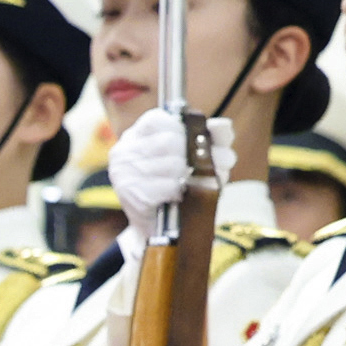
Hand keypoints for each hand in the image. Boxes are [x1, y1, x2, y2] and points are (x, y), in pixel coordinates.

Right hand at [108, 103, 227, 227]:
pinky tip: (180, 196)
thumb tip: (221, 125)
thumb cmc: (178, 182)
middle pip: (169, 142)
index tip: (194, 144)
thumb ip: (212, 135)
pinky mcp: (132, 196)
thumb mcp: (196, 153)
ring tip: (194, 182)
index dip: (184, 130)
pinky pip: (168, 187)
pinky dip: (181, 192)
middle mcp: (124, 151)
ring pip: (171, 165)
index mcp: (136, 134)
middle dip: (196, 155)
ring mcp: (124, 174)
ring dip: (191, 176)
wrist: (161, 226)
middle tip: (210, 167)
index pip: (158, 119)